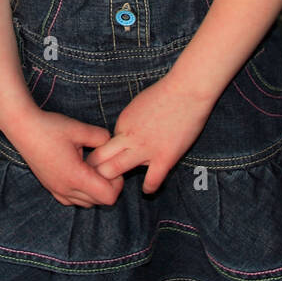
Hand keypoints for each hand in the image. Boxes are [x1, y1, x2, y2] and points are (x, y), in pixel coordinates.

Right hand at [6, 106, 123, 207]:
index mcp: (76, 177)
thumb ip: (101, 137)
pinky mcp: (49, 186)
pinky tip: (78, 173)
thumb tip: (111, 143)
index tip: (112, 167)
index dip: (117, 184)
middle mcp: (66, 188)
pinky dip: (80, 192)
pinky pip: (71, 200)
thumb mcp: (79, 129)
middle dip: (107, 186)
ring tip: (90, 168)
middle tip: (103, 165)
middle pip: (99, 202)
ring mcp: (56, 189)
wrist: (22, 127)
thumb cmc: (50, 127)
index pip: (108, 196)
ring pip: (85, 203)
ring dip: (93, 190)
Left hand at [86, 74, 213, 192]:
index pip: (105, 144)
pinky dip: (148, 187)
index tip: (105, 164)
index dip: (104, 155)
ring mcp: (145, 148)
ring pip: (116, 169)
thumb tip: (127, 135)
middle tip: (96, 182)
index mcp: (122, 123)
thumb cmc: (166, 94)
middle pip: (100, 158)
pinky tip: (148, 190)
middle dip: (95, 171)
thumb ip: (131, 123)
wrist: (187, 90)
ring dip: (112, 180)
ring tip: (114, 190)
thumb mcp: (138, 105)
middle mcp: (128, 136)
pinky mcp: (165, 157)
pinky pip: (152, 180)